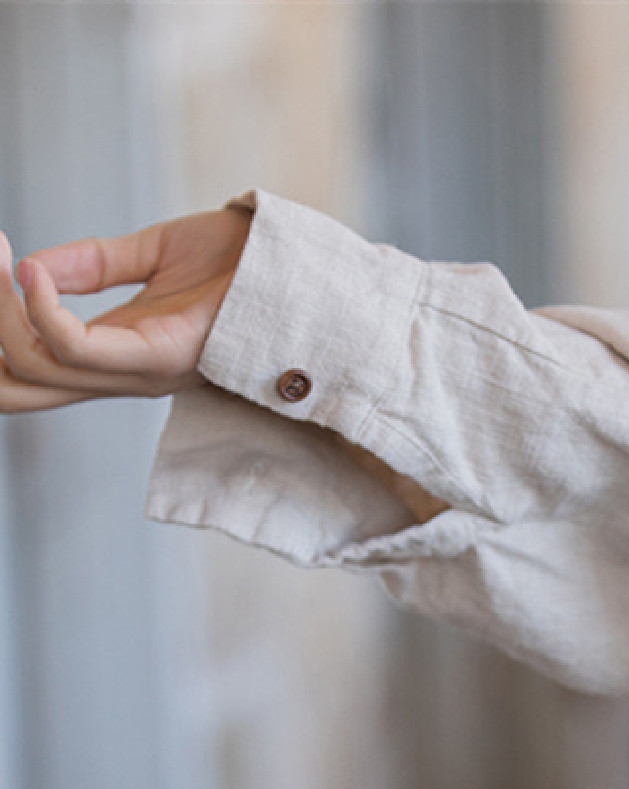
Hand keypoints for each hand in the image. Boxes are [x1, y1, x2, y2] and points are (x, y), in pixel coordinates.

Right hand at [0, 205, 252, 412]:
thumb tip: (29, 268)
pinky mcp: (165, 355)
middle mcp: (123, 373)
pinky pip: (79, 351)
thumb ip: (92, 263)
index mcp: (115, 354)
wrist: (298, 262)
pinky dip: (43, 313)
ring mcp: (143, 370)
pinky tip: (34, 273)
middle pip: (15, 390)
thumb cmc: (239, 263)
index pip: (25, 375)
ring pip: (38, 368)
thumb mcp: (153, 255)